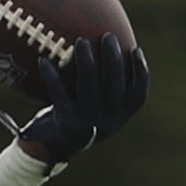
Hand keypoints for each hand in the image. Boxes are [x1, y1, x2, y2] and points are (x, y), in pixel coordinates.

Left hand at [2, 33, 150, 163]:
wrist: (51, 149)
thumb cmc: (75, 119)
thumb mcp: (93, 107)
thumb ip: (103, 85)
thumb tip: (102, 43)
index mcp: (119, 117)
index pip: (138, 96)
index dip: (140, 73)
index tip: (136, 50)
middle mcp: (107, 121)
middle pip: (115, 86)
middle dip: (113, 58)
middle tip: (107, 36)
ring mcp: (87, 122)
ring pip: (89, 87)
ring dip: (86, 62)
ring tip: (81, 41)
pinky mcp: (65, 122)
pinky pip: (60, 94)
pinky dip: (52, 76)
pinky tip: (44, 60)